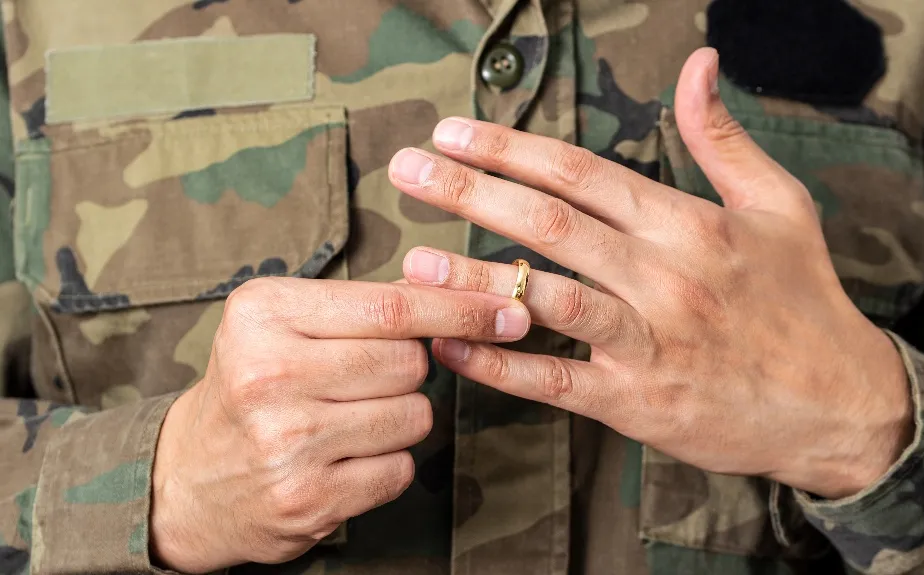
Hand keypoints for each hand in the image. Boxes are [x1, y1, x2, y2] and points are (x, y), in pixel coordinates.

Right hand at [150, 277, 529, 571]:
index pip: (392, 306)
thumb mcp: (286, 324)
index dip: (462, 306)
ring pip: (415, 415)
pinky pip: (401, 468)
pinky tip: (343, 457)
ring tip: (346, 419)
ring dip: (400, 417)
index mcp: (264, 314)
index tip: (510, 307)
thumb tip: (469, 290)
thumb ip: (368, 304)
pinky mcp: (307, 498)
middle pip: (411, 363)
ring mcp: (287, 442)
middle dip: (410, 370)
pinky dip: (387, 463)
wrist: (187, 479)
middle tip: (364, 379)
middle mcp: (269, 374)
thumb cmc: (253, 386)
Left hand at [388, 48, 912, 499]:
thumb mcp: (780, 205)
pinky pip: (555, 380)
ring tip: (414, 259)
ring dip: (475, 277)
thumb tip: (700, 64)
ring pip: (547, 299)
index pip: (582, 174)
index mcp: (690, 225)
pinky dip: (499, 363)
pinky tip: (452, 344)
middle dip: (470, 192)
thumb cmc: (805, 302)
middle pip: (551, 224)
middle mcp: (664, 277)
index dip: (510, 148)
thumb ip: (724, 137)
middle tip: (408, 170)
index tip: (455, 132)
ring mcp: (649, 342)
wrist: (841, 406)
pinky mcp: (637, 402)